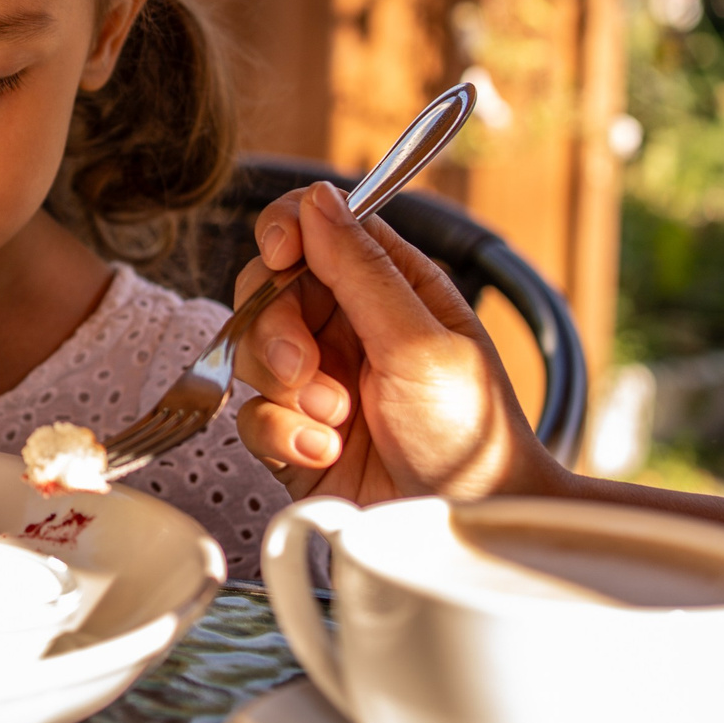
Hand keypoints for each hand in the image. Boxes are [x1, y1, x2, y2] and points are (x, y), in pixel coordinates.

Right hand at [231, 182, 561, 501]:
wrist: (466, 524)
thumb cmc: (471, 434)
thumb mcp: (420, 341)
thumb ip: (362, 269)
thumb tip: (317, 198)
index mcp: (390, 288)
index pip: (319, 228)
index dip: (286, 231)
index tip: (279, 253)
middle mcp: (349, 327)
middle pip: (268, 290)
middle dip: (276, 328)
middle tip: (305, 365)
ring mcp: (318, 382)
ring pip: (252, 354)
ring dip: (287, 390)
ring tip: (335, 420)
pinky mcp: (294, 435)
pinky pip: (254, 416)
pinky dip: (284, 436)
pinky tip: (325, 452)